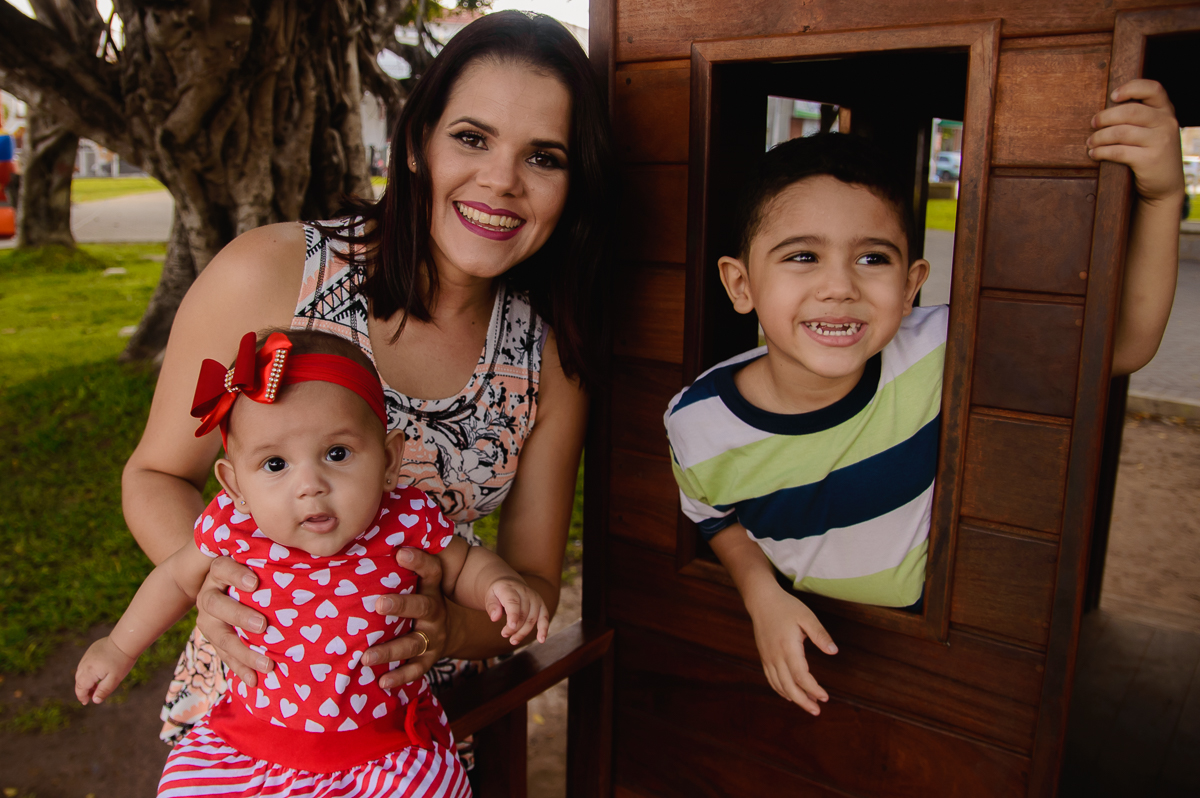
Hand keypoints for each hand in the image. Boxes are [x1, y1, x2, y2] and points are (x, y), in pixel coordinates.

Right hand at [75, 637, 135, 704]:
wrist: (125, 641)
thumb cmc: (121, 661)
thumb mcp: (114, 679)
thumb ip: (103, 691)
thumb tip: (95, 701)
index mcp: (89, 672)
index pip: (80, 688)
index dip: (82, 697)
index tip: (86, 702)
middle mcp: (84, 664)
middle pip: (79, 681)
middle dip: (83, 690)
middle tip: (92, 696)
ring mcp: (87, 656)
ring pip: (81, 672)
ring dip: (86, 680)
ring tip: (96, 686)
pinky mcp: (91, 650)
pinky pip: (85, 664)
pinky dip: (88, 671)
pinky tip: (98, 673)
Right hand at [195, 556, 271, 687]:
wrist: (228, 586)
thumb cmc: (257, 568)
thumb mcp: (259, 559)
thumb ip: (273, 556)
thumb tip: (310, 552)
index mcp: (220, 570)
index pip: (221, 568)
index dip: (235, 575)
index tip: (254, 583)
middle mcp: (210, 593)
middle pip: (215, 604)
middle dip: (238, 616)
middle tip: (262, 626)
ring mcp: (209, 618)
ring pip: (218, 634)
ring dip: (241, 651)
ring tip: (266, 663)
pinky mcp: (215, 637)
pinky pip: (223, 655)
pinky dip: (239, 668)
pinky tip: (254, 680)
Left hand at [361, 547, 448, 689]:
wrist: (449, 630)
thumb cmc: (420, 599)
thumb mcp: (419, 584)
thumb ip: (399, 569)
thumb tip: (362, 543)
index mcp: (432, 589)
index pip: (430, 571)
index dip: (419, 561)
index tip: (401, 552)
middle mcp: (435, 611)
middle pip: (422, 607)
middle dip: (401, 606)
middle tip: (379, 603)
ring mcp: (433, 637)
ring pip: (413, 643)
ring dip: (390, 650)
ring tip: (366, 657)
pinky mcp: (430, 658)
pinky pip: (416, 669)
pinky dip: (399, 676)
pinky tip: (382, 681)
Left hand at [485, 576, 550, 645]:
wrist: (509, 583)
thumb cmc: (498, 593)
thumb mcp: (490, 596)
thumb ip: (491, 606)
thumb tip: (495, 618)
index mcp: (510, 588)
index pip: (513, 602)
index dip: (513, 615)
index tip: (511, 627)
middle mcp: (525, 591)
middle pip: (523, 613)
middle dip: (514, 628)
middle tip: (504, 634)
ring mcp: (535, 598)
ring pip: (532, 618)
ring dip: (524, 632)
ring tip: (513, 640)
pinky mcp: (541, 604)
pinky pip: (544, 617)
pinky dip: (544, 629)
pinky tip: (541, 640)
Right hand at [744, 583, 837, 714]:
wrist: (761, 600)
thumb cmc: (786, 607)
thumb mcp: (807, 617)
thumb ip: (820, 635)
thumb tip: (834, 652)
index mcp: (788, 647)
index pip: (801, 676)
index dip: (813, 689)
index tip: (825, 697)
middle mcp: (776, 656)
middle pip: (788, 686)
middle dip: (803, 701)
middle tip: (817, 711)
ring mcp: (768, 658)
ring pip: (779, 685)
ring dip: (794, 698)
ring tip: (809, 705)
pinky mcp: (764, 657)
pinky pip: (771, 679)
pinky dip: (781, 690)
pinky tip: (790, 695)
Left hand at [1088, 79, 1184, 204]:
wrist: (1166, 184)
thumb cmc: (1151, 153)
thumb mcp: (1153, 131)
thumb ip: (1140, 118)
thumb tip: (1104, 111)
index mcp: (1166, 111)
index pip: (1153, 89)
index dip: (1131, 88)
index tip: (1113, 96)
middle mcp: (1166, 123)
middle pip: (1130, 111)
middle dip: (1105, 117)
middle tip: (1093, 124)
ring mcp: (1160, 141)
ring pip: (1121, 132)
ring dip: (1099, 137)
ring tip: (1090, 142)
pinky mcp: (1150, 160)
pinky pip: (1118, 152)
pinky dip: (1101, 152)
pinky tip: (1094, 154)